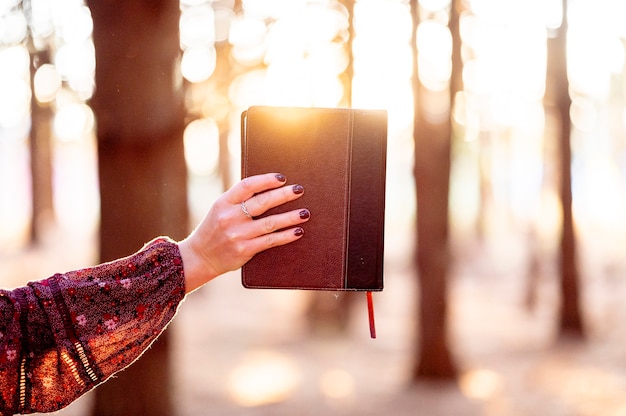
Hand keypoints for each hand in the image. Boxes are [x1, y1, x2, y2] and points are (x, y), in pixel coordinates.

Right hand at [178, 173, 309, 292]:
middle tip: (299, 189)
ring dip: (290, 217)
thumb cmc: (215, 229)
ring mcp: (237, 234)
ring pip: (270, 223)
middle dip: (283, 195)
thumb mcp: (220, 209)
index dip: (266, 180)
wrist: (200, 257)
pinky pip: (270, 241)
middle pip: (262, 202)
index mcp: (224, 202)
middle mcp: (230, 217)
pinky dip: (286, 236)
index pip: (247, 186)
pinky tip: (298, 231)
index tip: (282, 178)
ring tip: (305, 212)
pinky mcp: (244, 250)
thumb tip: (269, 187)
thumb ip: (239, 199)